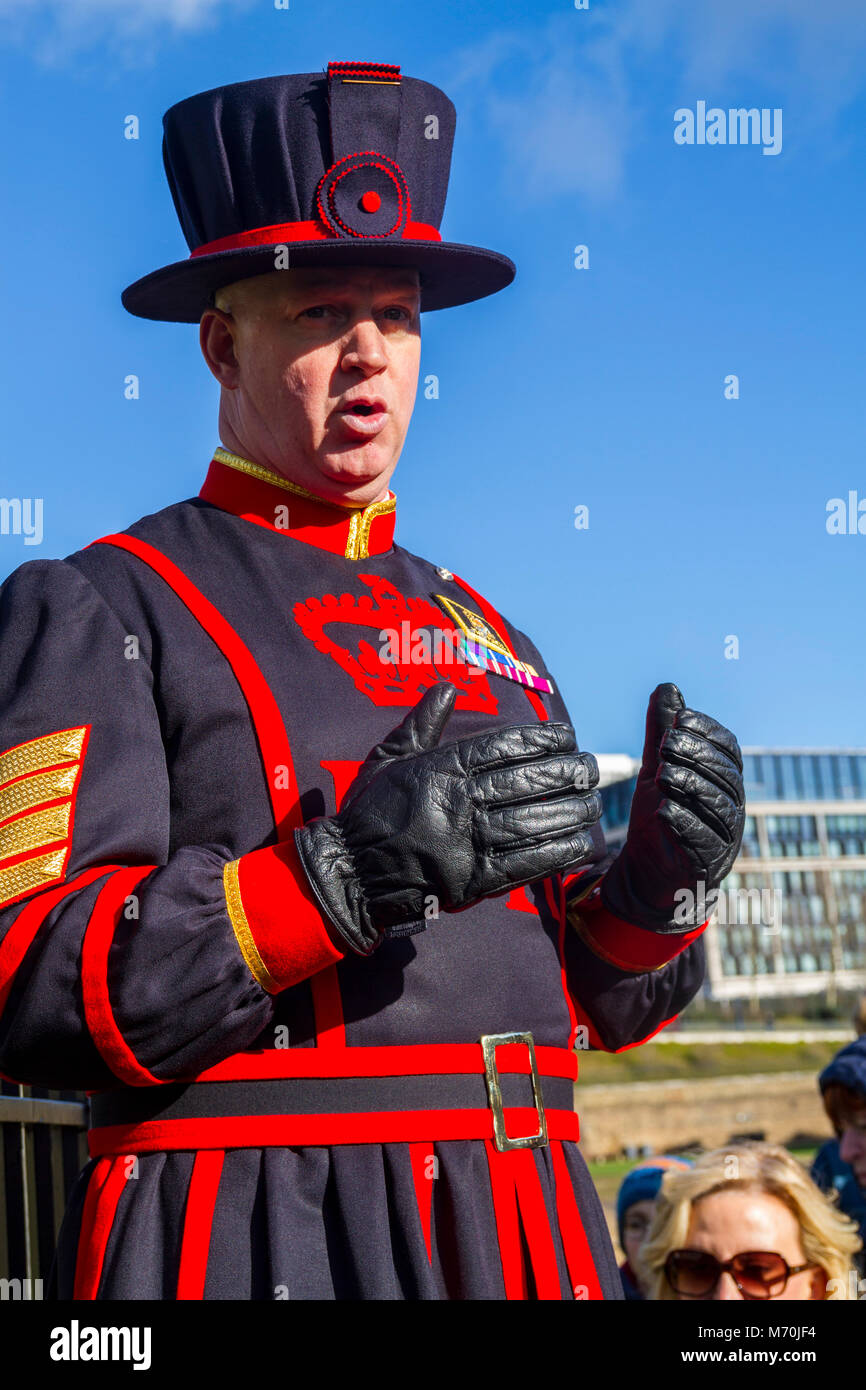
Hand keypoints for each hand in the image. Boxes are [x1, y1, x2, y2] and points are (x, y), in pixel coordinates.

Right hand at [294, 682, 601, 953]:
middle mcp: (458, 801)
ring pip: (531, 821)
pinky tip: (579, 844)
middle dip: (566, 773)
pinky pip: (523, 863)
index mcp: (441, 768)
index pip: (503, 746)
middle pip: (526, 781)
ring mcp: (466, 842)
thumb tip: (446, 687)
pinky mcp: (471, 880)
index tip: (566, 736)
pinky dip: (555, 853)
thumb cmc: (369, 811)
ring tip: (593, 804)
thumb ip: (421, 722)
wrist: (350, 872)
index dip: (540, 739)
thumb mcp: (389, 757)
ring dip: (568, 812)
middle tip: (591, 769)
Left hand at [600, 683, 744, 933]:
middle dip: (695, 755)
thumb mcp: (655, 767)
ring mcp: (725, 834)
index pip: (728, 747)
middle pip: (725, 774)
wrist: (648, 868)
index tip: (678, 719)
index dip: (707, 730)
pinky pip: (705, 841)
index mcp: (725, 777)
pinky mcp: (710, 861)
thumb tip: (667, 687)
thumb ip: (661, 731)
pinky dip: (685, 824)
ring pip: (719, 805)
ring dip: (690, 787)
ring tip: (662, 776)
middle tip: (664, 745)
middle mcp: (732, 803)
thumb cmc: (659, 813)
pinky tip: (664, 811)